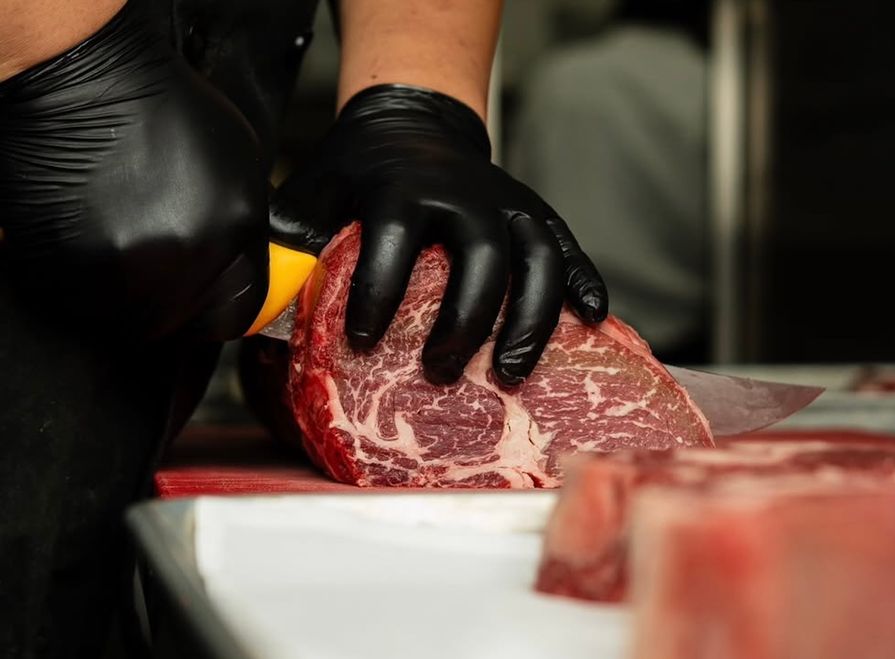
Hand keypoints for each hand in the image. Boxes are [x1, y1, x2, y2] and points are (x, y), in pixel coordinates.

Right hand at [0, 1, 268, 341]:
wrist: (80, 81)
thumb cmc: (162, 111)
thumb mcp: (240, 167)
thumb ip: (244, 231)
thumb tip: (240, 272)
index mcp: (227, 234)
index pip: (235, 315)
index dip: (222, 308)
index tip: (210, 300)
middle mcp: (175, 260)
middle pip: (179, 328)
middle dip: (174, 306)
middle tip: (159, 267)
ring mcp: (113, 270)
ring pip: (127, 321)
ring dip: (126, 296)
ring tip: (122, 244)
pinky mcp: (58, 269)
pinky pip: (78, 301)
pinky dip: (84, 282)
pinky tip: (90, 238)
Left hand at [270, 84, 607, 385]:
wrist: (410, 120)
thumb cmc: (355, 174)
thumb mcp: (311, 198)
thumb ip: (288, 248)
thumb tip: (255, 314)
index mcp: (400, 187)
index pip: (395, 242)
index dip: (380, 295)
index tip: (365, 343)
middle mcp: (464, 192)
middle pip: (481, 257)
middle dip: (465, 321)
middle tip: (443, 372)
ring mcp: (507, 201)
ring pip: (537, 257)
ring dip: (531, 318)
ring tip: (511, 371)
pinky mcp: (535, 212)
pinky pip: (570, 247)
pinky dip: (585, 282)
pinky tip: (592, 322)